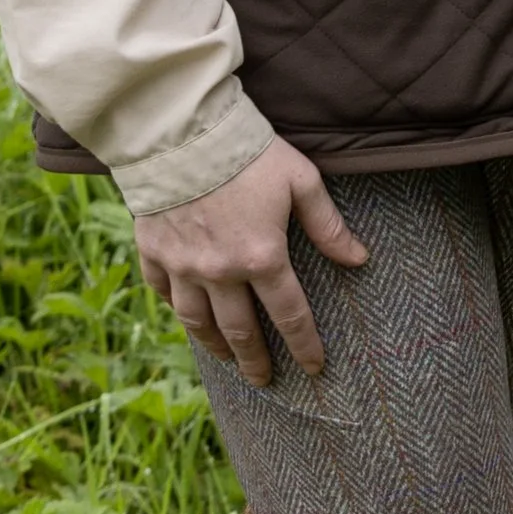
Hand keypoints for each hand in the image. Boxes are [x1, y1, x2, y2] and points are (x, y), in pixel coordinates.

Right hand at [132, 138, 365, 385]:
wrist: (182, 134)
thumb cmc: (250, 153)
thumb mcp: (301, 181)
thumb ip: (328, 226)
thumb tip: (359, 259)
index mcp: (262, 257)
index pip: (290, 315)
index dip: (305, 345)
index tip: (314, 369)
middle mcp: (220, 273)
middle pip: (241, 331)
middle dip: (256, 361)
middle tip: (265, 380)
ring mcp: (183, 268)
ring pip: (198, 323)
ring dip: (215, 346)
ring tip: (227, 358)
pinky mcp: (154, 254)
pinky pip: (164, 295)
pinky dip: (177, 309)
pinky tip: (188, 316)